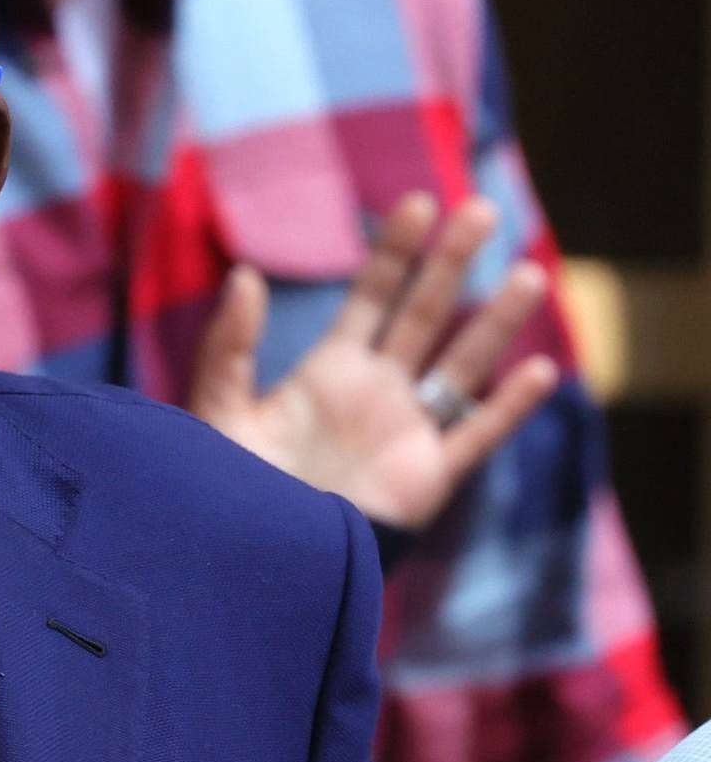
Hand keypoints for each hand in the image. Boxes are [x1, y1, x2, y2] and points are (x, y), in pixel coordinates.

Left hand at [189, 193, 559, 529]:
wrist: (255, 558)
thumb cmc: (228, 489)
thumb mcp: (219, 410)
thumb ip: (229, 346)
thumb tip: (244, 273)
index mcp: (329, 373)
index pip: (371, 298)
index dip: (394, 253)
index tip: (418, 203)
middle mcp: (375, 393)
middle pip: (425, 315)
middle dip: (452, 264)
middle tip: (482, 209)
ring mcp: (406, 432)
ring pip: (463, 365)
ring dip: (496, 322)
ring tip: (531, 273)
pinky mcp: (427, 477)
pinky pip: (476, 435)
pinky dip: (509, 406)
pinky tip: (542, 370)